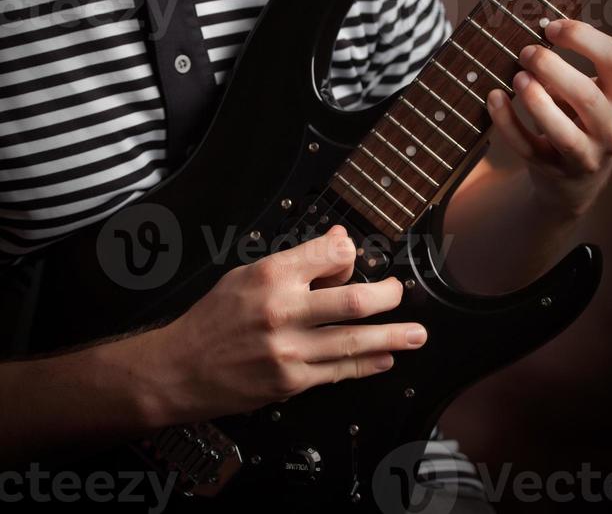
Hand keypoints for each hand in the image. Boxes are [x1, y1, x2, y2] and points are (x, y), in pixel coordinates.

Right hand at [150, 225, 427, 424]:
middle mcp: (283, 311)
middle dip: (386, 297)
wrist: (181, 368)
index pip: (328, 254)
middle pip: (352, 300)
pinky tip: (385, 358)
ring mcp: (289, 350)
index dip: (349, 252)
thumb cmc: (214, 318)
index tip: (355, 255)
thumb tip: (338, 242)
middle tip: (400, 293)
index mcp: (270, 276)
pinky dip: (367, 365)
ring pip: (353, 341)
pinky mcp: (291, 382)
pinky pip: (339, 372)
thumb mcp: (246, 274)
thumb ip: (295, 260)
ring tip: (417, 334)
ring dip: (391, 337)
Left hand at [486, 19, 611, 217]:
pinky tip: (494, 97)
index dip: (583, 38)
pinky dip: (507, 122)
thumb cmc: (580, 120)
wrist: (578, 180)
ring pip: (562, 132)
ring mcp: (584, 155)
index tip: (552, 27)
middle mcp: (611, 129)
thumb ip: (571, 68)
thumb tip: (535, 33)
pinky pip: (527, 147)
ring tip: (518, 76)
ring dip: (536, 100)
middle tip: (527, 52)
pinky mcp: (553, 170)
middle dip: (553, 68)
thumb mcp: (589, 92)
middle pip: (587, 96)